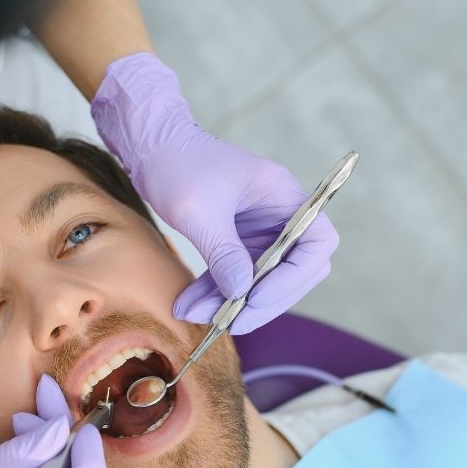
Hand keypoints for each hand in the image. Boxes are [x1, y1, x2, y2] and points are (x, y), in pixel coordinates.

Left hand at [91, 52, 338, 334]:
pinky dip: (214, 291)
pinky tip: (188, 305)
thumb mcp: (198, 211)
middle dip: (261, 301)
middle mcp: (279, 213)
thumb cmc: (176, 163)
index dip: (294, 277)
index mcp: (284, 195)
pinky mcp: (236, 239)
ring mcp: (259, 228)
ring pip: (260, 278)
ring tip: (193, 315)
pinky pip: (235, 273)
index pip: (316, 244)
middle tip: (229, 323)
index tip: (255, 297)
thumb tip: (242, 293)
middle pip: (293, 270)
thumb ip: (223, 253)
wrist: (150, 144)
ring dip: (230, 302)